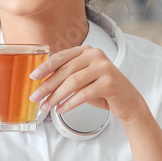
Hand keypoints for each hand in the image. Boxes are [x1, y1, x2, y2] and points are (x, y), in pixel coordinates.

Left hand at [28, 46, 148, 123]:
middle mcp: (96, 55)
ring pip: (73, 82)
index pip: (61, 57)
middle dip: (47, 86)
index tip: (33, 77)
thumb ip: (67, 75)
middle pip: (65, 71)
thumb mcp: (82, 79)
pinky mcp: (110, 82)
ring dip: (56, 96)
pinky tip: (61, 110)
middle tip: (35, 97)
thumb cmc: (102, 90)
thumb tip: (42, 83)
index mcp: (86, 51)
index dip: (45, 67)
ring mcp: (104, 68)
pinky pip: (84, 94)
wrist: (127, 101)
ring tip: (46, 106)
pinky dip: (69, 103)